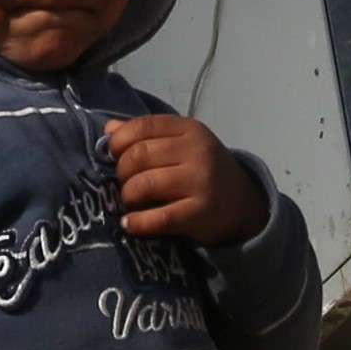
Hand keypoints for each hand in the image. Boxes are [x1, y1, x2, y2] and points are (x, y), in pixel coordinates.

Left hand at [107, 113, 264, 244]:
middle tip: (124, 183)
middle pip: (139, 155)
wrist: (241, 203)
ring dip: (128, 196)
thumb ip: (146, 135)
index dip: (119, 141)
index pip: (143, 126)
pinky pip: (159, 218)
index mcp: (190, 129)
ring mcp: (201, 181)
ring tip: (130, 202)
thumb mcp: (181, 144)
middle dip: (121, 172)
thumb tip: (109, 130)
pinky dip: (138, 222)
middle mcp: (197, 151)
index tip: (114, 156)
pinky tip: (130, 223)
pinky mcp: (200, 212)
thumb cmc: (202, 171)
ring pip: (144, 184)